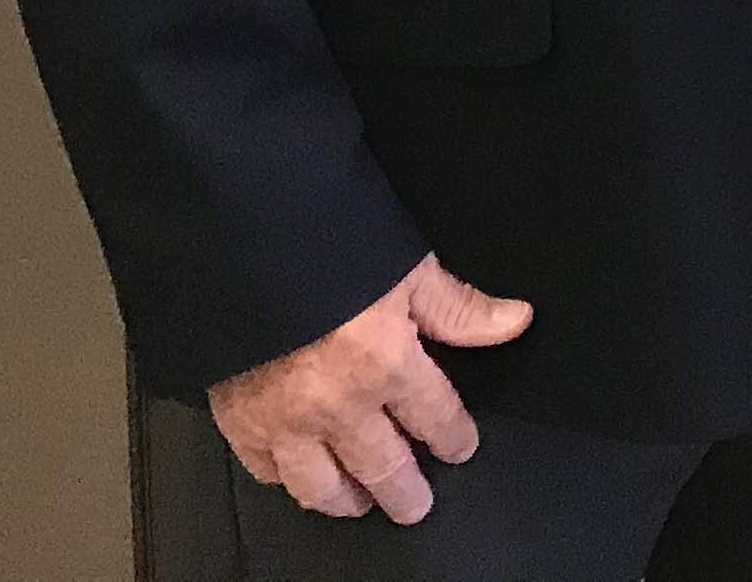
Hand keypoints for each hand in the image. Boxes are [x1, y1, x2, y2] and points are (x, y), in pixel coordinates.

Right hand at [208, 257, 532, 522]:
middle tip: (416, 505)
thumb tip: (513, 321)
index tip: (458, 447)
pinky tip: (299, 477)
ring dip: (347, 499)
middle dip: (406, 492)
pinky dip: (286, 480)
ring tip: (361, 502)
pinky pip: (267, 471)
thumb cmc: (326, 247)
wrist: (244, 245)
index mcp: (387, 364)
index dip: (453, 438)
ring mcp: (284, 422)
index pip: (435, 419)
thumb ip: (458, 308)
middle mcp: (338, 405)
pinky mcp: (238, 422)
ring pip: (322, 487)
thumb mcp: (408, 268)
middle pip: (383, 468)